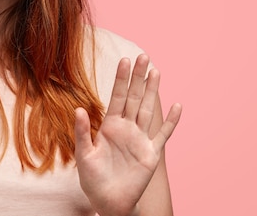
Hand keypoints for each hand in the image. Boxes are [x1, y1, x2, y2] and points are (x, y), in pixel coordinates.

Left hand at [74, 55, 181, 215]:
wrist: (108, 202)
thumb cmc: (93, 179)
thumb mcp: (84, 155)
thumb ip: (82, 132)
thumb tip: (78, 109)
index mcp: (109, 126)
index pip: (117, 97)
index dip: (121, 79)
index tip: (125, 59)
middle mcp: (126, 128)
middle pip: (134, 97)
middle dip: (138, 77)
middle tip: (144, 56)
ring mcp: (140, 140)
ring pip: (148, 110)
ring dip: (153, 92)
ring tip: (157, 71)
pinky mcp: (150, 154)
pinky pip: (163, 135)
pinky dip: (171, 122)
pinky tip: (178, 106)